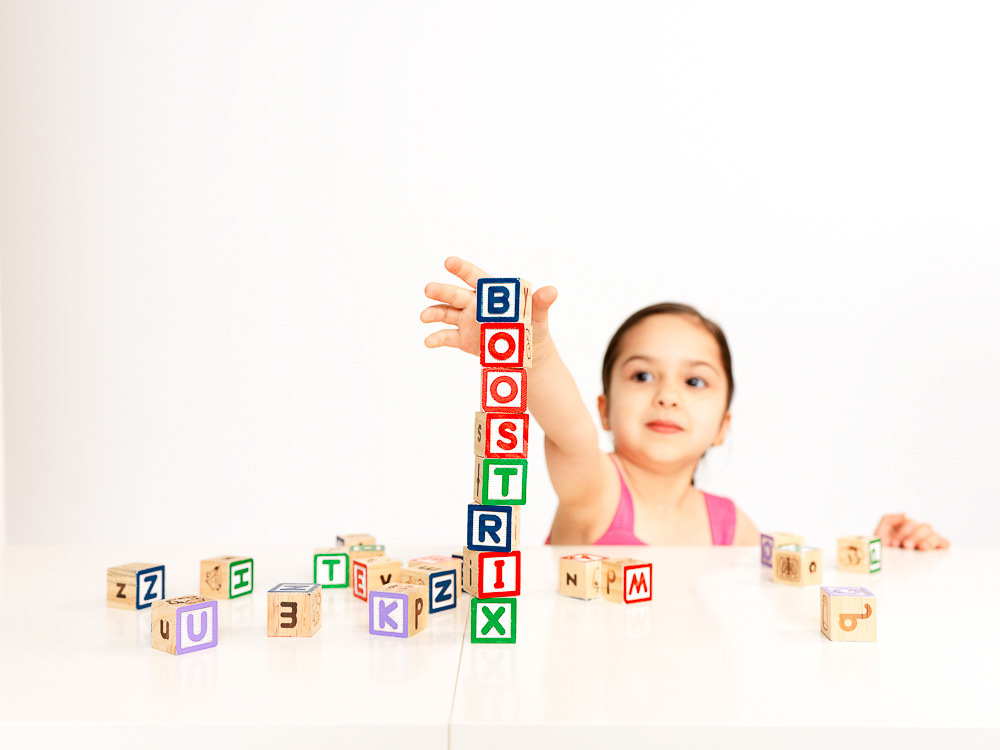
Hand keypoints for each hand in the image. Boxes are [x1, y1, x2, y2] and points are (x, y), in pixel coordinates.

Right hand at [421, 256, 557, 356]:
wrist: (526, 354)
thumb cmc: (532, 328)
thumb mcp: (538, 316)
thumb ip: (540, 303)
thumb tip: (552, 291)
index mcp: (491, 293)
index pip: (475, 277)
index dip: (462, 268)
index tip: (449, 261)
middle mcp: (474, 304)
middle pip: (455, 294)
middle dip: (442, 291)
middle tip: (428, 288)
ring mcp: (466, 321)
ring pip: (446, 313)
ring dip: (433, 313)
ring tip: (424, 316)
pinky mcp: (462, 339)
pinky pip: (446, 337)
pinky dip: (436, 338)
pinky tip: (428, 341)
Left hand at [874, 513, 949, 550]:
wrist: (883, 563)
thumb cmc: (883, 548)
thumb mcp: (881, 532)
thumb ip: (889, 519)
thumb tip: (905, 514)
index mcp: (907, 526)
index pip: (911, 524)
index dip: (903, 533)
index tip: (894, 543)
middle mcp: (919, 532)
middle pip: (924, 528)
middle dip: (915, 537)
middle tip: (906, 546)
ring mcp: (927, 540)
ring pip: (934, 535)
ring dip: (928, 541)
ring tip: (921, 548)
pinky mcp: (934, 550)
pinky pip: (944, 543)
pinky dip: (944, 542)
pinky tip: (941, 546)